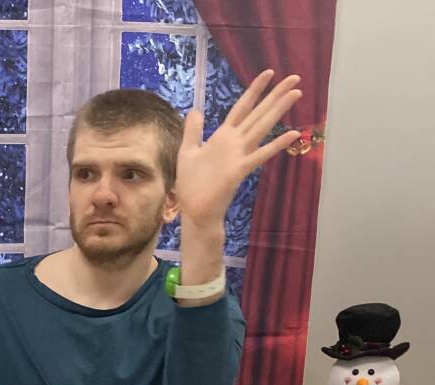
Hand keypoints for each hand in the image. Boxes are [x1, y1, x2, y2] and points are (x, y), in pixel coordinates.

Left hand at [174, 70, 302, 226]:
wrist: (195, 210)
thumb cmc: (192, 184)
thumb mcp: (187, 151)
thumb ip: (193, 131)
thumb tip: (195, 110)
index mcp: (223, 137)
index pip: (241, 108)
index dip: (254, 90)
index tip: (269, 73)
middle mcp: (235, 143)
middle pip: (258, 113)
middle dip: (275, 95)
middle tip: (295, 78)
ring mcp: (239, 155)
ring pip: (261, 127)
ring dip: (278, 111)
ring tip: (296, 94)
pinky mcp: (239, 170)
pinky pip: (260, 155)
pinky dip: (275, 145)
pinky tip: (292, 134)